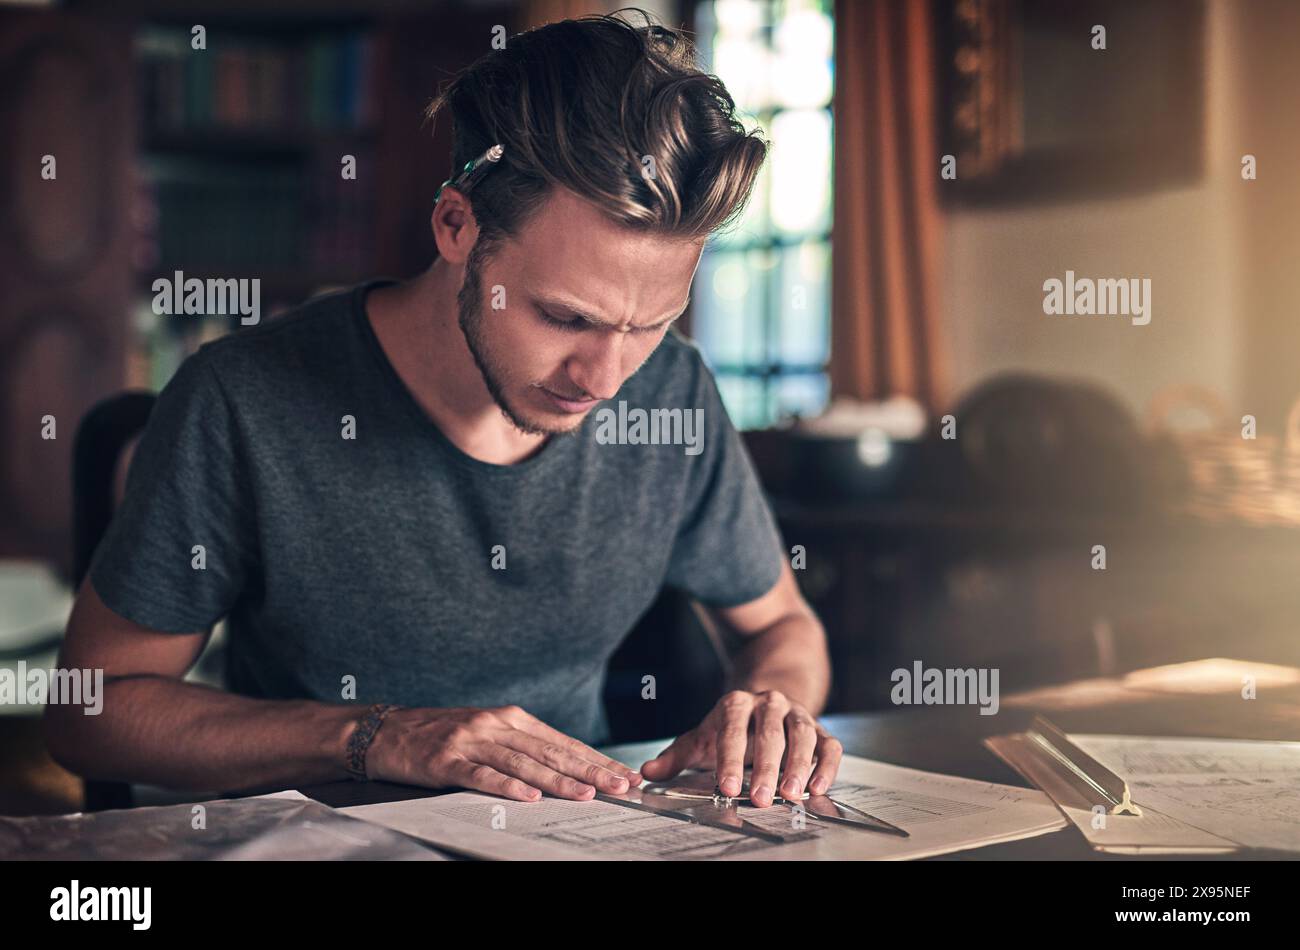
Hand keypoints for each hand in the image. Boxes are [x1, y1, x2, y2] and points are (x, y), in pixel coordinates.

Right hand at [366, 705, 640, 801]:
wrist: (387, 730)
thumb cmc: (443, 735)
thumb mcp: (489, 734)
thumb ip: (524, 747)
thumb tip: (570, 769)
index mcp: (512, 719)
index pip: (563, 742)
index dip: (596, 759)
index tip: (624, 775)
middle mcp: (496, 725)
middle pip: (551, 751)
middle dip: (589, 770)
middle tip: (619, 786)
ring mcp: (471, 742)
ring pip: (523, 763)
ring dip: (557, 780)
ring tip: (584, 794)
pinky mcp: (446, 760)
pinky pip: (481, 776)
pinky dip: (506, 786)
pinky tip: (528, 797)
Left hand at [638, 690, 841, 806]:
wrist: (767, 700)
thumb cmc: (731, 727)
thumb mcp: (702, 737)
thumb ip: (676, 757)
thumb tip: (647, 773)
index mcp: (735, 704)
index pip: (731, 729)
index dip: (729, 759)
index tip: (727, 787)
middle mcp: (769, 704)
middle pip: (769, 733)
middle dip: (766, 768)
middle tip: (762, 800)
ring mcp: (797, 714)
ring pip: (802, 735)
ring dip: (799, 765)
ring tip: (793, 794)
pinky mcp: (820, 728)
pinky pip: (829, 745)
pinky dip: (827, 766)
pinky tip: (818, 787)